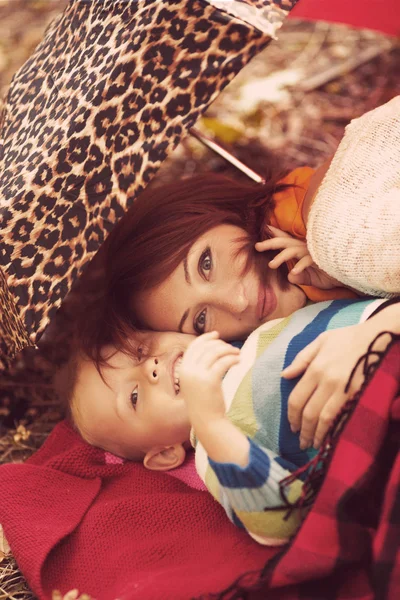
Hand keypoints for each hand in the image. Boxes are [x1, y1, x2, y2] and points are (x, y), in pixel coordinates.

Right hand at [179, 331, 239, 423]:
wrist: (206, 421)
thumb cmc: (203, 401)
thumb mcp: (195, 381)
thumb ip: (198, 366)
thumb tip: (211, 348)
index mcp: (183, 369)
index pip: (193, 346)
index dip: (205, 338)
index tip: (217, 334)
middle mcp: (188, 370)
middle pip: (205, 347)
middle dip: (220, 344)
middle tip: (231, 348)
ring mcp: (198, 375)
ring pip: (215, 353)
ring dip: (228, 350)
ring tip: (237, 354)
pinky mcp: (210, 381)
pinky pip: (223, 362)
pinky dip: (232, 359)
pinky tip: (239, 361)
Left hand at [255, 226, 341, 289]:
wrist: (349, 276)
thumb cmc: (331, 275)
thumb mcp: (312, 278)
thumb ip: (301, 277)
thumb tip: (289, 277)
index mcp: (303, 250)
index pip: (287, 240)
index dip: (276, 233)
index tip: (265, 227)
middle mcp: (306, 248)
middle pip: (285, 242)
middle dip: (270, 243)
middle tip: (257, 246)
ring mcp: (313, 252)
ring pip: (293, 250)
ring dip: (281, 257)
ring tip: (271, 265)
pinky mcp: (321, 259)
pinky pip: (307, 261)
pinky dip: (300, 267)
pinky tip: (293, 273)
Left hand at [281, 318, 393, 449]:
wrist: (377, 337)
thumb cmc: (348, 338)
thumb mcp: (321, 341)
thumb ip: (301, 359)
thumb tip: (284, 375)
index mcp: (315, 368)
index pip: (297, 399)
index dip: (292, 416)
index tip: (292, 426)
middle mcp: (327, 382)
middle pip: (309, 413)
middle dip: (303, 431)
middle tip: (301, 442)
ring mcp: (343, 390)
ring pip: (324, 419)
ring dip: (316, 435)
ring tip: (313, 445)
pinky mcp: (358, 395)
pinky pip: (342, 417)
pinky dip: (334, 430)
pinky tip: (330, 438)